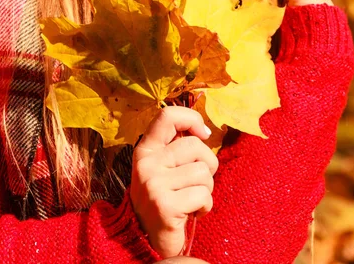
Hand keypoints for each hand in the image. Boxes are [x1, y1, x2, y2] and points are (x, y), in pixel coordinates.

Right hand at [130, 107, 217, 257]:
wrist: (148, 238)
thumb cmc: (166, 197)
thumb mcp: (165, 166)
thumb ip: (179, 146)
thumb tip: (205, 132)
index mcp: (146, 149)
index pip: (168, 116)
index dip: (192, 119)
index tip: (203, 134)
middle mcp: (146, 163)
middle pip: (195, 146)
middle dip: (207, 165)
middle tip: (194, 182)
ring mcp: (153, 184)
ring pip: (203, 172)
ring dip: (206, 189)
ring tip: (190, 199)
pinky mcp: (165, 206)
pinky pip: (203, 195)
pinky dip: (205, 206)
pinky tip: (191, 212)